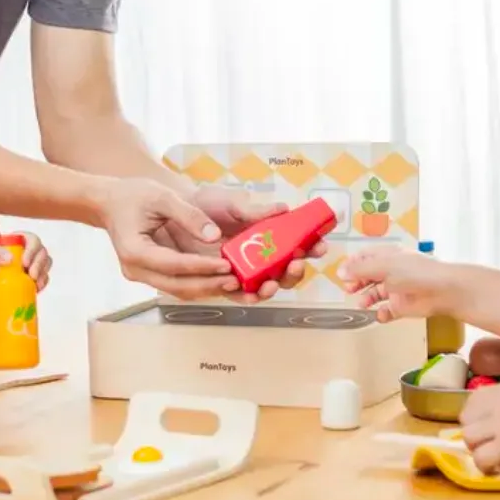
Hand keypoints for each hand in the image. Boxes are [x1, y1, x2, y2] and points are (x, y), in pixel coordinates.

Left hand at [0, 232, 51, 297]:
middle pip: (42, 252)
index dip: (32, 249)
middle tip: (31, 275)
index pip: (32, 239)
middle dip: (39, 264)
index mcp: (19, 240)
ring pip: (46, 264)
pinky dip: (42, 282)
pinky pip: (44, 278)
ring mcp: (33, 264)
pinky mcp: (34, 278)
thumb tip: (10, 258)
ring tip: (35, 284)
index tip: (25, 263)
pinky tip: (36, 289)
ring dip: (42, 273)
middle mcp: (29, 250)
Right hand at [97, 178, 241, 299]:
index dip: (201, 267)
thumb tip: (214, 235)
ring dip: (206, 288)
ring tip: (235, 283)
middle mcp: (136, 270)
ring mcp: (142, 275)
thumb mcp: (162, 197)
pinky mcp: (151, 275)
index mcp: (134, 250)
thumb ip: (189, 215)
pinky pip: (177, 284)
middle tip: (236, 281)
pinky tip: (220, 279)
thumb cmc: (132, 196)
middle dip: (208, 284)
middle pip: (176, 286)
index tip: (226, 266)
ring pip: (178, 290)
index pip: (173, 264)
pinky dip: (199, 283)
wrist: (110, 203)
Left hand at [169, 186, 325, 303]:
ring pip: (267, 286)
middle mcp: (261, 256)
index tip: (320, 245)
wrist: (179, 210)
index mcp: (270, 235)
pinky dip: (247, 296)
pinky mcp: (223, 281)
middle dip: (296, 272)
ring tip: (273, 283)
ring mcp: (244, 270)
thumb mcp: (234, 203)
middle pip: (286, 271)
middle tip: (296, 264)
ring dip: (275, 287)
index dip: (312, 247)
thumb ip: (256, 210)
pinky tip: (251, 293)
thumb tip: (283, 209)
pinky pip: (239, 294)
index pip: (297, 245)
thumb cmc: (210, 204)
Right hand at [336, 245, 456, 320]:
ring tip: (361, 304)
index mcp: (387, 256)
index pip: (365, 257)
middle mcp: (390, 271)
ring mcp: (396, 289)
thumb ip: (360, 269)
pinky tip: (378, 315)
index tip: (341, 273)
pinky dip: (381, 314)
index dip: (352, 264)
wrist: (443, 290)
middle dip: (356, 282)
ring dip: (366, 298)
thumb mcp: (383, 266)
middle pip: (368, 276)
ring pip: (375, 294)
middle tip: (348, 289)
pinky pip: (387, 311)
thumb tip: (340, 272)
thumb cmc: (414, 272)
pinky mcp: (402, 307)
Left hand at [460, 382, 499, 471]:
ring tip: (489, 457)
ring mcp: (499, 425)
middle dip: (473, 432)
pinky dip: (484, 465)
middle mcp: (495, 404)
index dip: (475, 417)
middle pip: (465, 419)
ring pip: (468, 437)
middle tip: (487, 444)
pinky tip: (493, 469)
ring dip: (476, 449)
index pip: (472, 400)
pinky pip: (481, 457)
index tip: (483, 427)